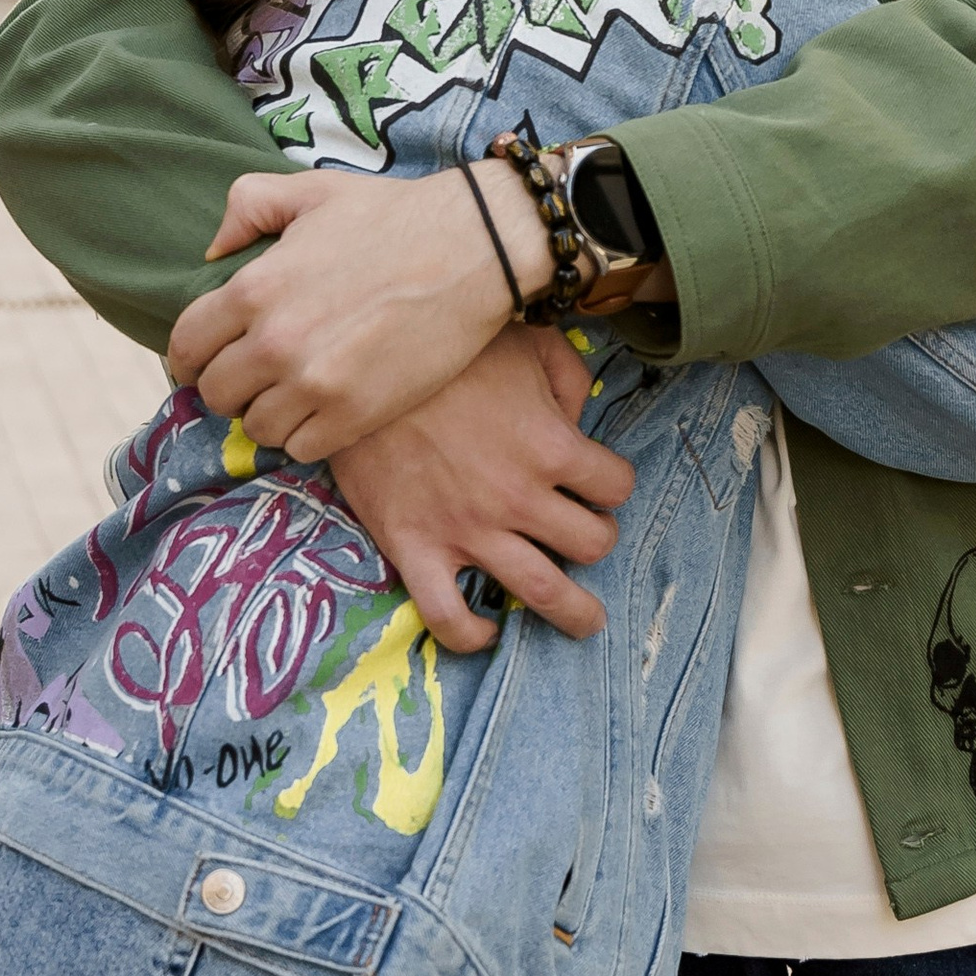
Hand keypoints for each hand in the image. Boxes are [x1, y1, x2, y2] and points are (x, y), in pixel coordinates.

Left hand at [167, 164, 552, 457]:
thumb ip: (248, 206)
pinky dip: (307, 434)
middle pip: (216, 394)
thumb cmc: (393, 216)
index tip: (207, 360)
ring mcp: (315, 384)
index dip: (191, 356)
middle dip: (231, 385)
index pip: (187, 345)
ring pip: (256, 426)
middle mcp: (275, 342)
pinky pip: (302, 448)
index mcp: (254, 288)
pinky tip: (325, 409)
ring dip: (270, 412)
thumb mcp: (311, 192)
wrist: (475, 248)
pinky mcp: (356, 414)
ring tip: (294, 392)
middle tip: (257, 376)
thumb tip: (213, 250)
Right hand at [331, 330, 634, 651]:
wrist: (358, 365)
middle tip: (588, 536)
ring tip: (584, 620)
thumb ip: (568, 376)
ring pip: (543, 593)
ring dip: (574, 612)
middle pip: (592, 544)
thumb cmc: (445, 349)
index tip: (600, 483)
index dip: (614, 483)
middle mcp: (519, 497)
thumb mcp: (524, 341)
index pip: (617, 485)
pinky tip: (487, 630)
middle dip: (598, 540)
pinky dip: (472, 635)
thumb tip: (581, 414)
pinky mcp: (415, 549)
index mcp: (551, 445)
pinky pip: (448, 617)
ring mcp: (468, 530)